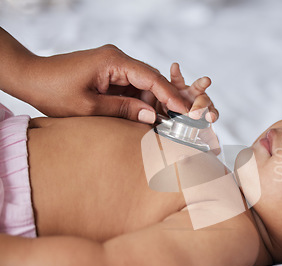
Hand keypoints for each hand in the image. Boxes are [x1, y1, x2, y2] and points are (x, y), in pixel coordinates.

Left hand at [22, 45, 191, 123]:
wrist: (30, 77)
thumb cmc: (53, 91)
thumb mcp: (89, 107)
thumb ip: (123, 110)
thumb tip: (152, 117)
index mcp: (113, 61)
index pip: (151, 78)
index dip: (171, 96)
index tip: (186, 111)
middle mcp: (117, 58)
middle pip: (151, 80)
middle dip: (165, 101)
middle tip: (179, 121)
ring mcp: (114, 64)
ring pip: (143, 84)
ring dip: (152, 103)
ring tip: (162, 124)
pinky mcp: (110, 72)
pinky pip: (132, 86)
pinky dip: (140, 101)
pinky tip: (145, 117)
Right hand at [166, 63, 219, 151]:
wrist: (165, 118)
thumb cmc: (181, 127)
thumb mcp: (189, 136)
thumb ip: (198, 143)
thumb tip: (208, 154)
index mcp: (204, 114)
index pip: (211, 114)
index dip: (212, 115)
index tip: (210, 118)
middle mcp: (198, 102)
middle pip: (204, 101)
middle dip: (202, 106)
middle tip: (196, 113)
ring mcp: (188, 93)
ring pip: (197, 88)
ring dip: (202, 85)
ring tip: (207, 81)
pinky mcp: (176, 86)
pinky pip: (176, 78)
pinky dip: (176, 72)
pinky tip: (175, 67)